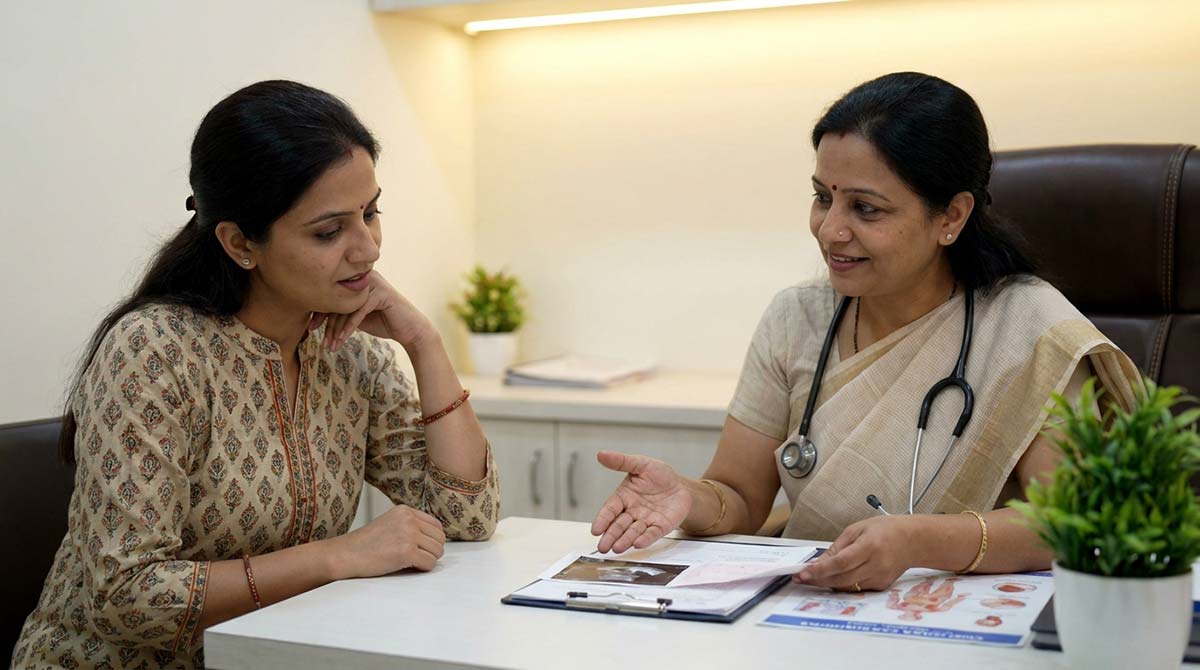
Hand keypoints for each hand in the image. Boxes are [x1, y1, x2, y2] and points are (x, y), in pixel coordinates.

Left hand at [310, 272, 436, 350]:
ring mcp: (374, 284)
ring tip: (330, 345)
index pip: (332, 293)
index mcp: (357, 280)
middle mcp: (365, 278)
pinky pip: (359, 312)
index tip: (310, 328)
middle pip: (337, 299)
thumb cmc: (383, 322)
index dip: (319, 312)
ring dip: (337, 329)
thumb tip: (315, 316)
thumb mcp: (357, 316)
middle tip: (318, 339)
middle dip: (326, 323)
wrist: (410, 330)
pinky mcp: (382, 294)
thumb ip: (341, 311)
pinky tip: (342, 339)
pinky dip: (349, 327)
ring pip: (347, 307)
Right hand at [325, 505, 446, 578]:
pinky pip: (430, 563)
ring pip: (437, 551)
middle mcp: (409, 519)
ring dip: (427, 560)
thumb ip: (409, 526)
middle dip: (431, 551)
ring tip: (410, 562)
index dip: (432, 540)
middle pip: (440, 538)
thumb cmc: (364, 545)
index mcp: (405, 511)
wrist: (344, 555)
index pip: (436, 525)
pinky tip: (408, 567)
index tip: (421, 548)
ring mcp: (408, 534)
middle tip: (416, 558)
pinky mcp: (406, 551)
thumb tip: (435, 539)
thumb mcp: (389, 524)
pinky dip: (423, 569)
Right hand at [590, 451, 691, 553]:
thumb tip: (601, 454)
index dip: (602, 520)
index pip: (610, 510)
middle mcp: (632, 512)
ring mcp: (646, 521)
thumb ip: (621, 462)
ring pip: (633, 532)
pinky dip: (645, 539)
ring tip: (617, 547)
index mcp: (623, 497)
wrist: (681, 486)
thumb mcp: (641, 464)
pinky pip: (652, 533)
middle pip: (619, 525)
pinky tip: (638, 544)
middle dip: (611, 536)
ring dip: (625, 540)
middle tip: (603, 547)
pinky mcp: (661, 526)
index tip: (595, 529)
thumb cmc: (659, 475)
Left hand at [793, 515, 921, 590]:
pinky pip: (857, 588)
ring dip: (828, 584)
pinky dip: (843, 584)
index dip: (819, 570)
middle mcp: (875, 565)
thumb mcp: (857, 529)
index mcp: (869, 546)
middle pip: (841, 579)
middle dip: (818, 580)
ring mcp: (879, 578)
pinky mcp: (881, 585)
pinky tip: (833, 578)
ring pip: (848, 587)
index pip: (840, 563)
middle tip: (801, 578)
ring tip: (812, 578)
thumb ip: (838, 546)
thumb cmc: (885, 530)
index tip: (803, 573)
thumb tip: (820, 561)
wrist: (913, 541)